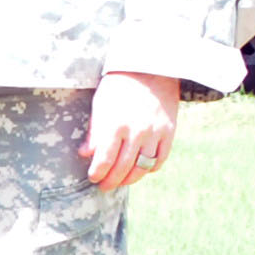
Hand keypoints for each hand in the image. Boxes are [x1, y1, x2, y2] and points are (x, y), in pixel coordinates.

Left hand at [82, 69, 180, 191]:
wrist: (151, 68)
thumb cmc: (118, 85)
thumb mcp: (100, 104)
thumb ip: (94, 131)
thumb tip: (86, 154)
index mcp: (114, 124)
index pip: (104, 159)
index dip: (97, 173)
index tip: (93, 177)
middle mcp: (136, 131)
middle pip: (122, 168)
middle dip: (111, 181)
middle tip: (104, 186)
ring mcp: (154, 133)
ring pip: (142, 167)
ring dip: (130, 179)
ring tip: (121, 181)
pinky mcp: (169, 132)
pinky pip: (160, 159)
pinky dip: (150, 168)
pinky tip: (141, 169)